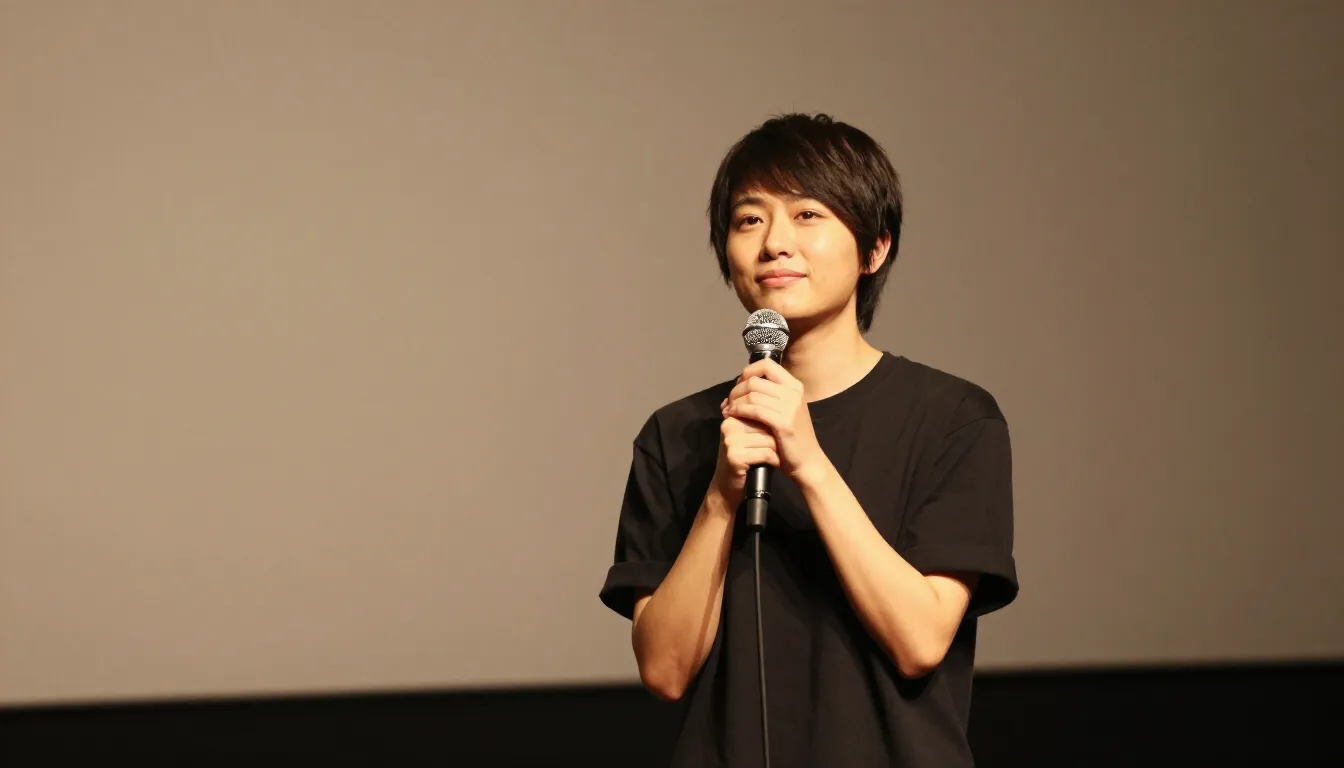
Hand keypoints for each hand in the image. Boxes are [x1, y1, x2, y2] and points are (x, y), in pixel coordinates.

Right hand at [710, 415, 778, 502]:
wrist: (726, 487)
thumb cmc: (743, 461)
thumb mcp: (747, 438)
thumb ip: (757, 422)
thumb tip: (779, 407)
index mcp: (732, 417)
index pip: (761, 412)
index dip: (772, 426)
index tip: (774, 438)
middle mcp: (729, 426)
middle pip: (766, 426)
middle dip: (775, 439)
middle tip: (775, 450)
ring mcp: (731, 441)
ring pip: (768, 440)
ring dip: (777, 451)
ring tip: (773, 458)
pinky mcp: (735, 457)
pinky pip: (766, 454)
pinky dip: (774, 461)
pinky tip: (772, 465)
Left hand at [720, 358, 824, 482]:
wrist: (807, 460)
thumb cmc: (791, 436)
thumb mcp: (783, 410)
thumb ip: (766, 396)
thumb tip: (738, 386)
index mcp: (794, 385)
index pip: (766, 364)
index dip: (748, 372)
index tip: (738, 386)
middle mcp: (793, 392)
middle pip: (755, 380)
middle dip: (736, 390)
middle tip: (728, 403)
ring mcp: (790, 407)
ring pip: (752, 394)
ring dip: (735, 402)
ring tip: (728, 411)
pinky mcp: (783, 422)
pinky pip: (754, 409)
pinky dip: (739, 411)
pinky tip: (733, 416)